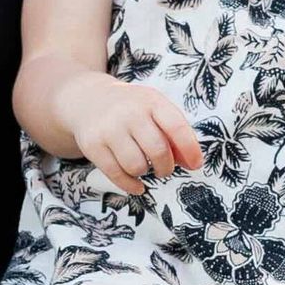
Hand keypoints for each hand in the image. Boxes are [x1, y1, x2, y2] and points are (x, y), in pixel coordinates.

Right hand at [63, 77, 201, 196]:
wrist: (89, 99)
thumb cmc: (132, 109)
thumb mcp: (155, 109)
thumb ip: (175, 133)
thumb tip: (193, 163)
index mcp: (151, 101)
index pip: (176, 127)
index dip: (190, 150)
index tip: (196, 165)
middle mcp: (129, 113)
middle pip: (157, 151)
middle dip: (166, 167)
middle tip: (164, 169)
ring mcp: (109, 129)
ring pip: (136, 166)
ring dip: (145, 173)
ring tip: (144, 165)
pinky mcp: (92, 145)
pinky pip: (117, 175)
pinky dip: (131, 185)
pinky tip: (137, 184)